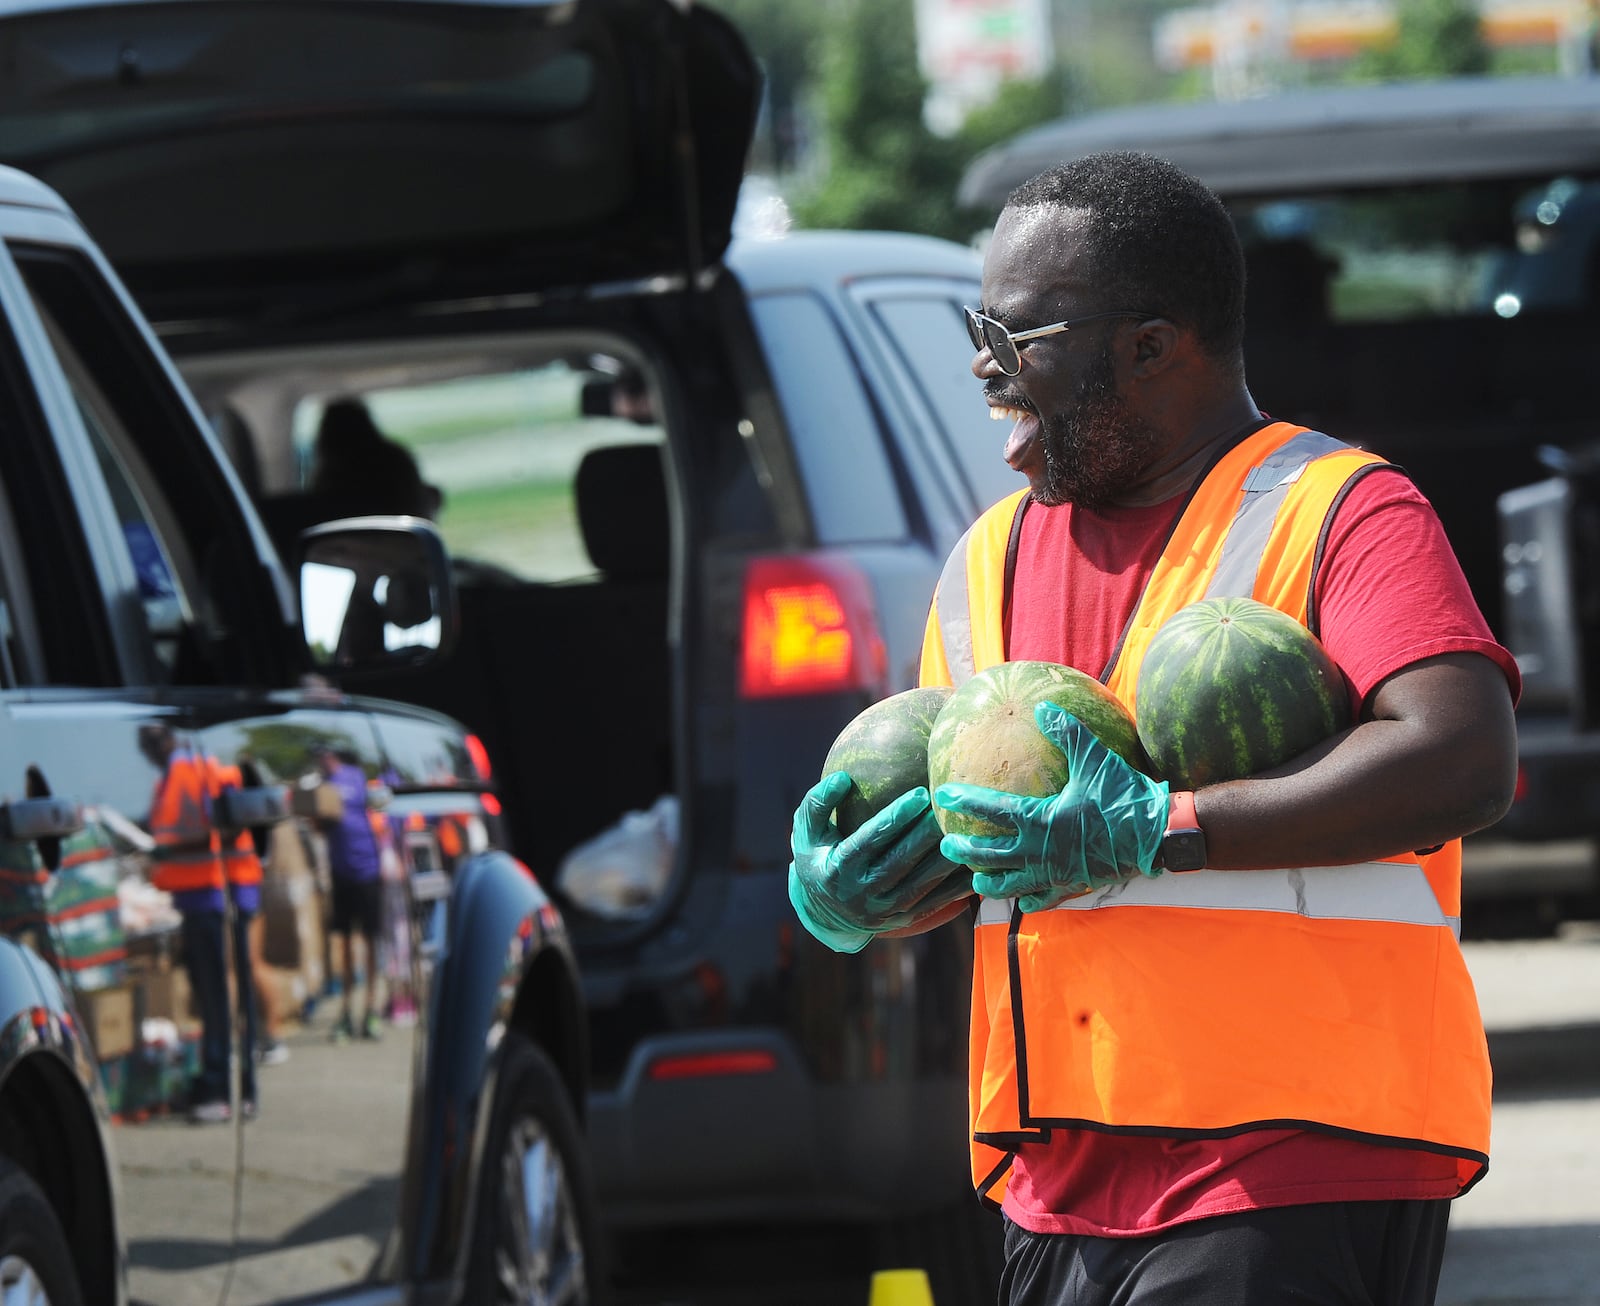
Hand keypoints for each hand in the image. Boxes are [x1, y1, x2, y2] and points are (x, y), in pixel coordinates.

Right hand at [789, 772, 971, 951]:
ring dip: (948, 856)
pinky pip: (936, 900)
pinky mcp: (904, 918)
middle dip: (929, 832)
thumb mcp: (806, 833)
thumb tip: (842, 778)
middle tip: (953, 806)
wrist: (826, 914)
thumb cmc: (817, 858)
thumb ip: (818, 804)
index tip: (920, 794)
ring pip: (923, 881)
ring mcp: (885, 909)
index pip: (871, 839)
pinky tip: (975, 861)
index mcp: (839, 868)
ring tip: (969, 829)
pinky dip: (957, 883)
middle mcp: (862, 892)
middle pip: (902, 859)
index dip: (896, 817)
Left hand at [935, 704, 1170, 911]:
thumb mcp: (1096, 759)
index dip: (966, 801)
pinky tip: (1023, 900)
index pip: (993, 811)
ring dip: (989, 882)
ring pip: (1011, 885)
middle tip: (946, 845)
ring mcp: (1056, 874)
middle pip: (990, 855)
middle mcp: (1042, 852)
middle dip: (964, 851)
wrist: (1160, 836)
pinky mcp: (1074, 887)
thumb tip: (1043, 708)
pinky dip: (1029, 900)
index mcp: (1042, 820)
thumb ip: (1068, 732)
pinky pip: (1044, 899)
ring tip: (974, 880)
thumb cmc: (1125, 797)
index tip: (944, 794)